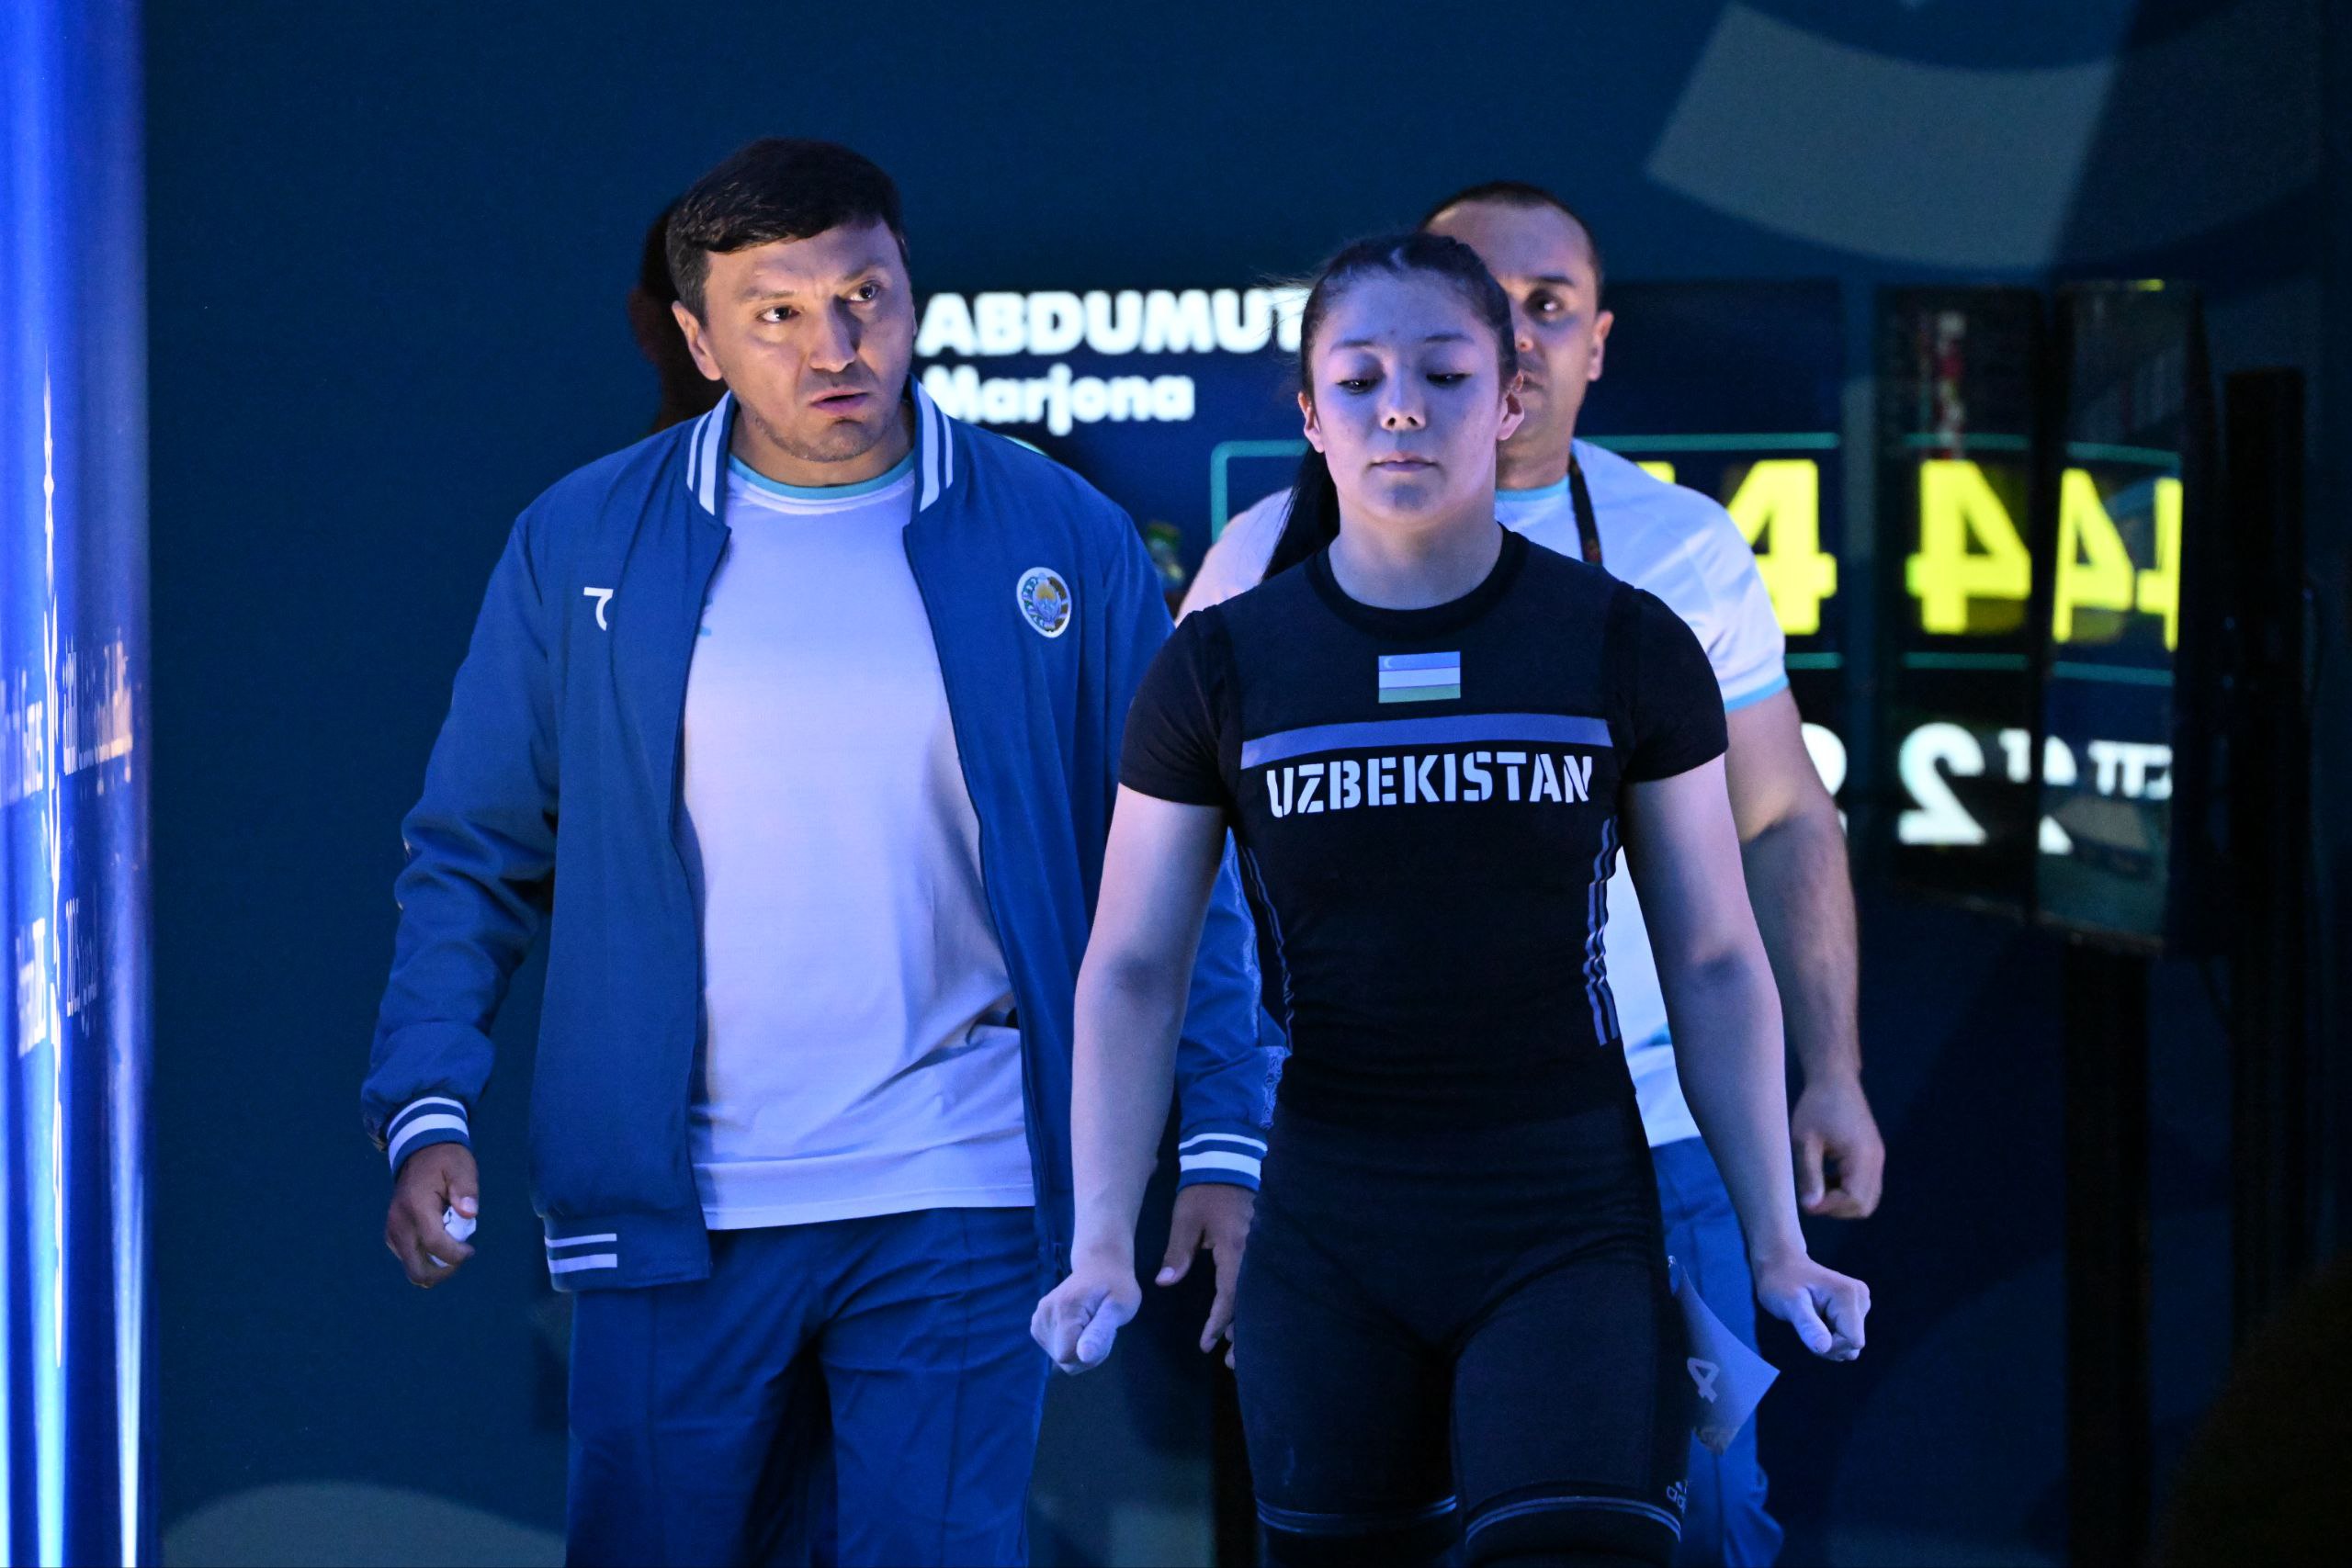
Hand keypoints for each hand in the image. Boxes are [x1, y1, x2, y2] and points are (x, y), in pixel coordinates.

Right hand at [385, 1143, 478, 1286]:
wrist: (420, 1152)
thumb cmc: (446, 1161)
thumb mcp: (462, 1168)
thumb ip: (466, 1190)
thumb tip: (469, 1213)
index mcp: (416, 1207)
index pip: (434, 1245)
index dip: (456, 1255)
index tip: (471, 1250)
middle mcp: (399, 1224)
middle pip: (417, 1270)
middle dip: (443, 1271)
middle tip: (461, 1255)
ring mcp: (392, 1231)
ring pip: (412, 1268)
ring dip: (435, 1265)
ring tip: (452, 1244)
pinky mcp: (392, 1234)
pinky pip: (408, 1258)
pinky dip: (426, 1258)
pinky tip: (440, 1242)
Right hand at [1031, 1251, 1142, 1374]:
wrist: (1100, 1266)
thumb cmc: (1116, 1286)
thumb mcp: (1120, 1307)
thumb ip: (1100, 1333)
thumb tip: (1084, 1356)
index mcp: (1064, 1309)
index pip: (1067, 1358)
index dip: (1091, 1355)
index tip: (1106, 1334)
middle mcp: (1044, 1314)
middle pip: (1063, 1359)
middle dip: (1087, 1353)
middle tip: (1102, 1328)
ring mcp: (1038, 1318)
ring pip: (1059, 1357)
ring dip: (1080, 1350)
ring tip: (1093, 1326)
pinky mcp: (1037, 1323)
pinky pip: (1055, 1350)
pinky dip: (1071, 1346)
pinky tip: (1081, 1328)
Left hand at [1159, 1182, 1252, 1364]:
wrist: (1228, 1162)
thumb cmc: (1205, 1193)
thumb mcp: (1186, 1220)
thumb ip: (1178, 1252)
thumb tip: (1166, 1283)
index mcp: (1236, 1251)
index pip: (1230, 1297)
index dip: (1218, 1323)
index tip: (1206, 1344)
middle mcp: (1253, 1256)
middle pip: (1251, 1303)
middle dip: (1241, 1334)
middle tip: (1233, 1363)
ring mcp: (1260, 1252)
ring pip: (1256, 1295)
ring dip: (1247, 1322)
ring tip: (1238, 1348)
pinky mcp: (1260, 1247)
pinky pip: (1257, 1283)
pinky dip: (1250, 1303)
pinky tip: (1245, 1317)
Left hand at [1753, 1251, 1868, 1361]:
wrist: (1781, 1265)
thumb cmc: (1780, 1282)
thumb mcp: (1788, 1303)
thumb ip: (1807, 1325)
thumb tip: (1824, 1348)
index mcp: (1848, 1295)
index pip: (1852, 1341)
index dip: (1830, 1346)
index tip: (1809, 1333)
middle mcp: (1861, 1298)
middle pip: (1853, 1343)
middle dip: (1830, 1345)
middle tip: (1806, 1326)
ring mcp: (1860, 1302)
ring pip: (1851, 1342)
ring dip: (1830, 1341)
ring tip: (1811, 1321)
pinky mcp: (1856, 1307)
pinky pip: (1848, 1335)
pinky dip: (1832, 1335)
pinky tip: (1818, 1320)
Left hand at [1790, 1074, 1884, 1218]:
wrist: (1835, 1080)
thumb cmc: (1816, 1106)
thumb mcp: (1805, 1141)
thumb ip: (1809, 1174)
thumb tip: (1810, 1206)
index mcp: (1862, 1156)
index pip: (1855, 1199)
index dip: (1830, 1207)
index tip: (1806, 1202)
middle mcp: (1876, 1161)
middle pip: (1865, 1205)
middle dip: (1838, 1208)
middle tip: (1812, 1196)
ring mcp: (1877, 1158)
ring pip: (1867, 1198)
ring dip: (1842, 1200)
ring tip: (1818, 1185)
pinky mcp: (1872, 1156)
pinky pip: (1866, 1186)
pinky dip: (1848, 1190)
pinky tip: (1826, 1177)